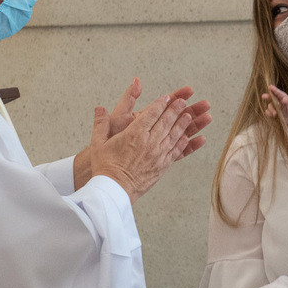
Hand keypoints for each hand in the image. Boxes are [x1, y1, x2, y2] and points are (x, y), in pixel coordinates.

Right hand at [74, 80, 211, 188]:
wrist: (114, 190)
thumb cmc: (105, 167)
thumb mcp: (98, 143)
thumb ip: (100, 124)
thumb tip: (99, 108)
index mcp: (134, 134)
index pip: (151, 114)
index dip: (160, 104)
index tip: (167, 97)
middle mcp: (149, 143)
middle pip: (165, 122)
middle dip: (175, 110)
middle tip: (182, 102)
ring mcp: (158, 155)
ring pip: (173, 135)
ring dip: (182, 124)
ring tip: (189, 115)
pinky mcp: (162, 166)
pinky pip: (176, 151)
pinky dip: (183, 143)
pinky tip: (187, 137)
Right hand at [262, 84, 287, 127]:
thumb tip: (283, 99)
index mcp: (284, 98)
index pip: (279, 93)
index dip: (274, 90)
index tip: (270, 86)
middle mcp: (278, 102)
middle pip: (271, 97)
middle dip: (267, 96)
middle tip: (263, 96)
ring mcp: (275, 108)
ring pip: (269, 105)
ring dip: (271, 109)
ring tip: (275, 114)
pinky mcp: (272, 114)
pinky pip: (267, 112)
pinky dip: (269, 113)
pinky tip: (274, 116)